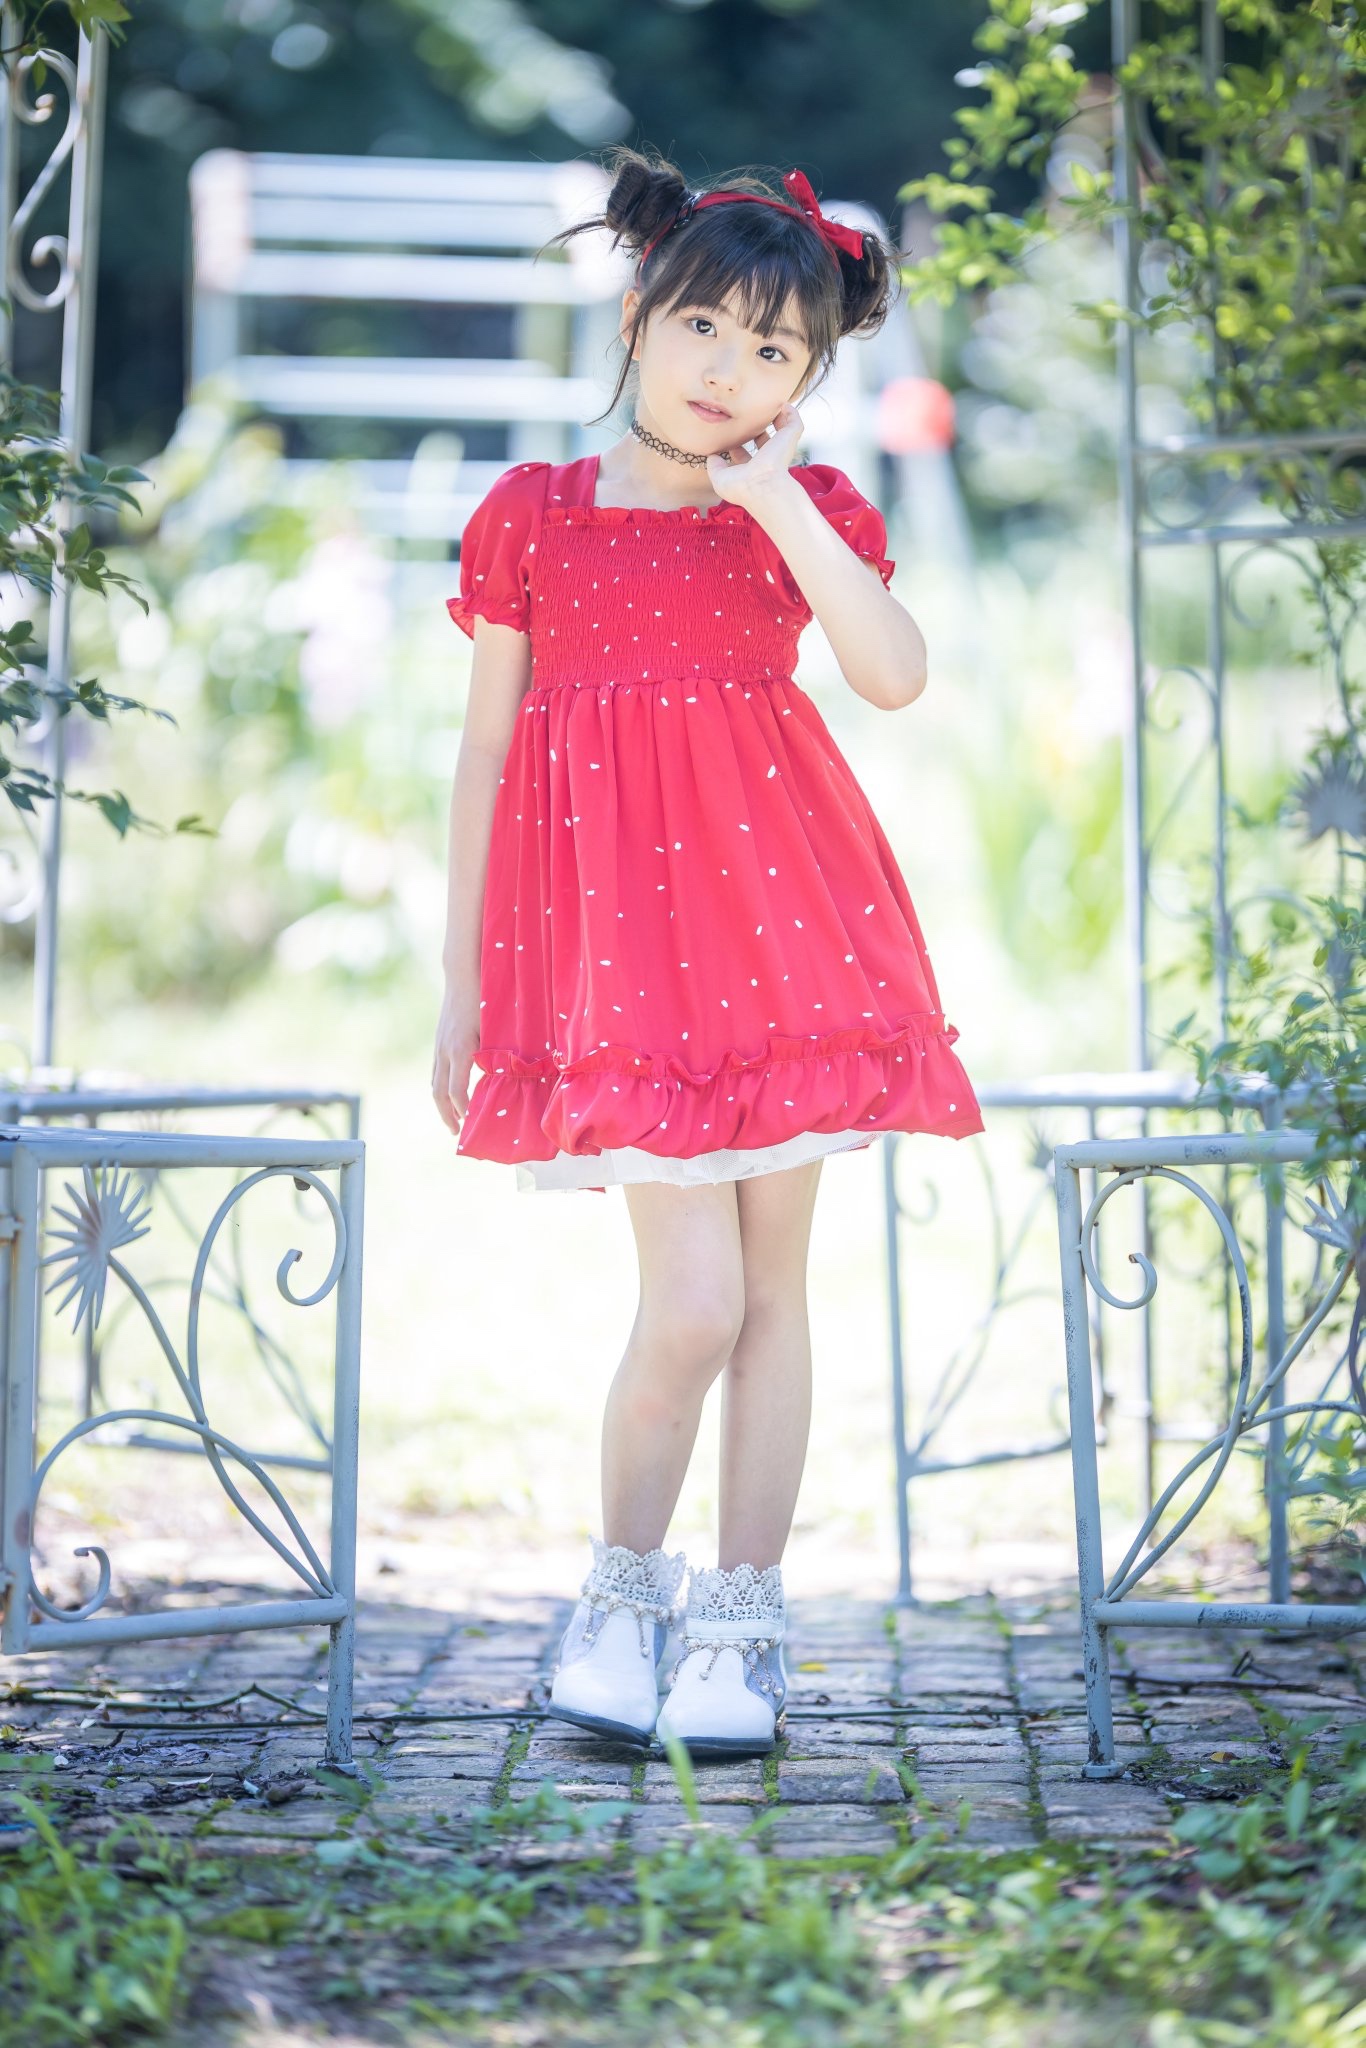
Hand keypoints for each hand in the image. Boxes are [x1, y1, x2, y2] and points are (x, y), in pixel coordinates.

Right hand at [432, 978, 481, 1138]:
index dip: (462, 1109)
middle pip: (439, 1093)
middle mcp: (446, 1050)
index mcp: (460, 1050)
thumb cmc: (484, 999)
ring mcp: (439, 1045)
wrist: (462, 974)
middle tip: (457, 1132)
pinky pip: (436, 1071)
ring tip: (453, 1119)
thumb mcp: (495, 1028)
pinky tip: (449, 1094)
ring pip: (434, 1083)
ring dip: (442, 1104)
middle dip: (448, 1114)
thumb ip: (496, 1054)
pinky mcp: (439, 1041)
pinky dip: (441, 1088)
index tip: (470, 1123)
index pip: (455, 1090)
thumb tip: (506, 1078)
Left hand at [705, 401, 804, 507]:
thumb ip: (715, 466)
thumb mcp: (720, 478)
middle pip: (764, 442)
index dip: (737, 443)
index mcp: (752, 469)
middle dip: (756, 429)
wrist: (762, 486)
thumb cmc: (741, 486)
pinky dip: (791, 414)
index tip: (729, 432)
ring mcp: (780, 449)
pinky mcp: (789, 439)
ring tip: (769, 404)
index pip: (745, 454)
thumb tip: (712, 456)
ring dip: (776, 419)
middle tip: (748, 415)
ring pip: (781, 432)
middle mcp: (768, 459)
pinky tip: (784, 404)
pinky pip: (794, 423)